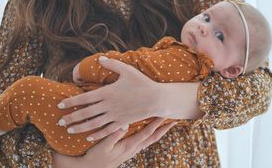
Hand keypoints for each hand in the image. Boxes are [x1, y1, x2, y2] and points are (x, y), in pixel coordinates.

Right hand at [53, 118, 176, 167]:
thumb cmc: (96, 156)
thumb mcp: (103, 145)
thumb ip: (114, 134)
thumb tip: (125, 123)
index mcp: (130, 145)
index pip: (148, 133)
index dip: (157, 124)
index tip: (166, 115)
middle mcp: (134, 148)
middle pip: (153, 137)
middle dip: (164, 128)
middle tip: (175, 119)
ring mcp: (132, 150)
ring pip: (150, 140)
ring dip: (159, 131)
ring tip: (166, 124)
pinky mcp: (128, 150)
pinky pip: (143, 141)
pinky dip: (150, 134)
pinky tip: (151, 131)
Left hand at [57, 57, 161, 140]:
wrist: (156, 99)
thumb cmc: (142, 83)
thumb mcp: (127, 70)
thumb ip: (112, 64)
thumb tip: (100, 58)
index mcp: (107, 92)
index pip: (84, 98)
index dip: (71, 102)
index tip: (60, 105)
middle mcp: (108, 106)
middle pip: (85, 113)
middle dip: (71, 118)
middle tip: (59, 121)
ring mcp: (115, 116)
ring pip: (93, 124)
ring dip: (80, 128)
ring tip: (69, 130)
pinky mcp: (121, 123)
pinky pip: (106, 131)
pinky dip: (96, 135)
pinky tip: (88, 137)